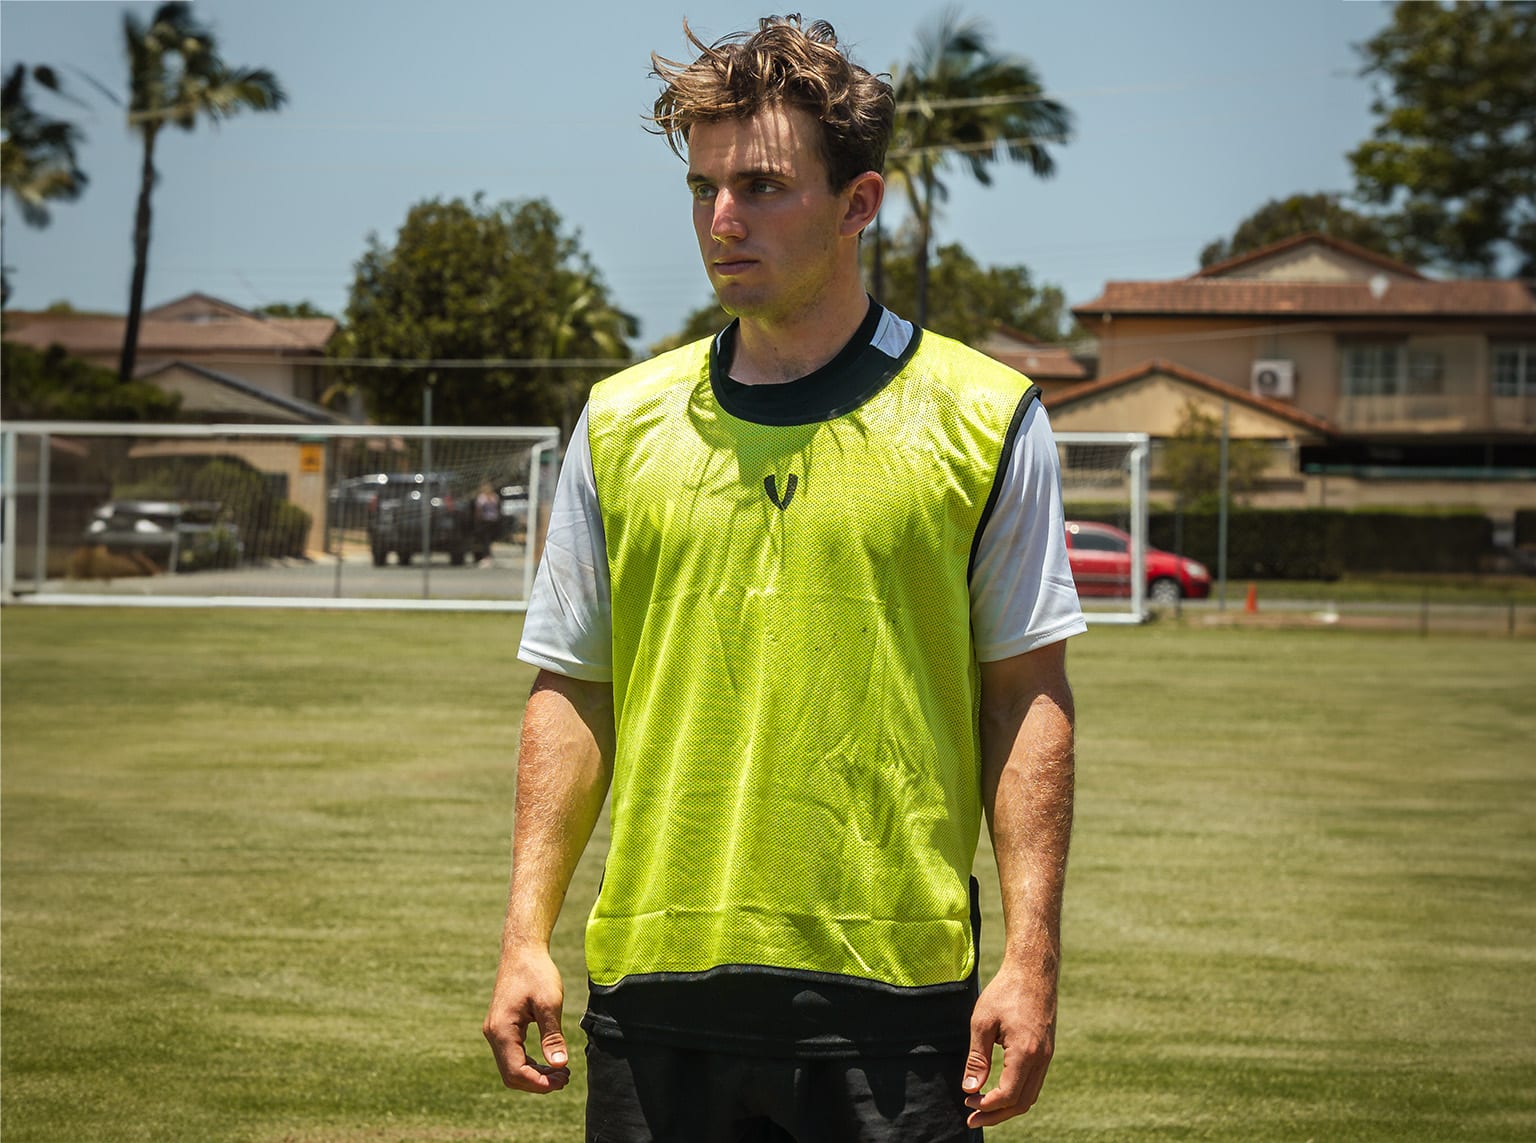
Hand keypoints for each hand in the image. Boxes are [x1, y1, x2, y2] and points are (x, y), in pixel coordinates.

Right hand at [483, 944, 571, 1092]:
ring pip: (510, 1067)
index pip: (516, 1071)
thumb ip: (552, 1036)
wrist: (522, 950)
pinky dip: (529, 1063)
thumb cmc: (537, 972)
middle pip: (511, 1074)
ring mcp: (495, 1031)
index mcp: (501, 1030)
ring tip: (561, 1073)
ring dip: (534, 1074)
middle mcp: (493, 1033)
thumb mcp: (550, 1003)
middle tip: (565, 1078)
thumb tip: (559, 1065)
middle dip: (538, 1082)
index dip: (540, 1083)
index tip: (564, 1079)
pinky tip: (549, 1062)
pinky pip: (512, 1055)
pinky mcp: (501, 1027)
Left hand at [961, 959, 1056, 1127]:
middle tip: (971, 1118)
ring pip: (1030, 1095)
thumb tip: (970, 1089)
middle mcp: (1041, 1059)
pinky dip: (1017, 1093)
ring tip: (982, 1109)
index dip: (987, 1106)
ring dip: (1007, 1107)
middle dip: (996, 1114)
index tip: (968, 1103)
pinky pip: (1034, 1082)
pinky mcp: (1046, 1051)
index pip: (1009, 1095)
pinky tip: (999, 1091)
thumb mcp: (982, 1023)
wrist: (1033, 971)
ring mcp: (1047, 1056)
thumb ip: (977, 1059)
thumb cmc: (1005, 992)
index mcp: (1025, 1053)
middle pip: (1022, 1102)